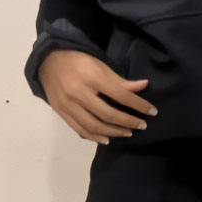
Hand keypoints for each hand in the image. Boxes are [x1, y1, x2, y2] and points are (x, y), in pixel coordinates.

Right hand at [38, 50, 157, 144]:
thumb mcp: (101, 66)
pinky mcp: (61, 113)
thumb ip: (120, 80)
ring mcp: (67, 105)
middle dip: (127, 121)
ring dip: (113, 132)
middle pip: (107, 114)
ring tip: (127, 133)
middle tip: (142, 125)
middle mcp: (78, 93)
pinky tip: (106, 139)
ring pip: (93, 125)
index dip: (138, 105)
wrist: (49, 62)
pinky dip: (94, 136)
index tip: (152, 111)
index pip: (120, 95)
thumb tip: (144, 86)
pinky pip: (79, 129)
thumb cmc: (79, 62)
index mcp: (92, 77)